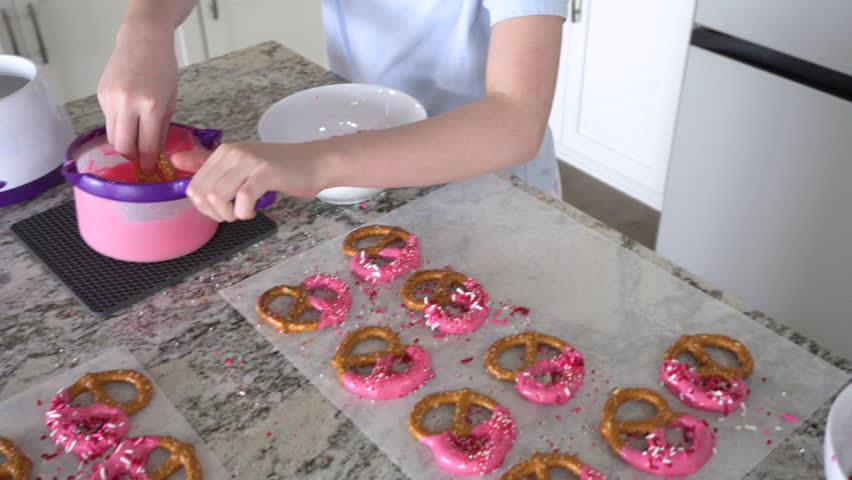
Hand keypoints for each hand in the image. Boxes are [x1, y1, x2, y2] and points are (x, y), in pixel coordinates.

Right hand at [97, 23, 177, 169]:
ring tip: (135, 143)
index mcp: (150, 106)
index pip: (146, 146)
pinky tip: (129, 117)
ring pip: (112, 136)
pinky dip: (119, 125)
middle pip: (123, 146)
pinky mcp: (100, 95)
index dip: (148, 162)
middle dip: (132, 158)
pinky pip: (108, 120)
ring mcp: (110, 99)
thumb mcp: (170, 101)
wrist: (142, 41)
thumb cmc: (163, 70)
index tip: (150, 169)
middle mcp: (127, 104)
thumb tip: (154, 154)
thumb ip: (161, 129)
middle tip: (141, 161)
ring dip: (123, 144)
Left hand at [173, 141, 334, 221]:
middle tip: (232, 215)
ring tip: (243, 213)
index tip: (222, 210)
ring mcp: (249, 161)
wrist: (315, 163)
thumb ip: (209, 162)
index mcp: (223, 151)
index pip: (195, 185)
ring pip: (219, 196)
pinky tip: (254, 211)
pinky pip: (243, 199)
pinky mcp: (265, 172)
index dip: (204, 207)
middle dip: (214, 213)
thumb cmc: (280, 169)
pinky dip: (245, 212)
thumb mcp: (242, 165)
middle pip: (203, 192)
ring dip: (229, 214)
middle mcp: (233, 152)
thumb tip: (175, 159)